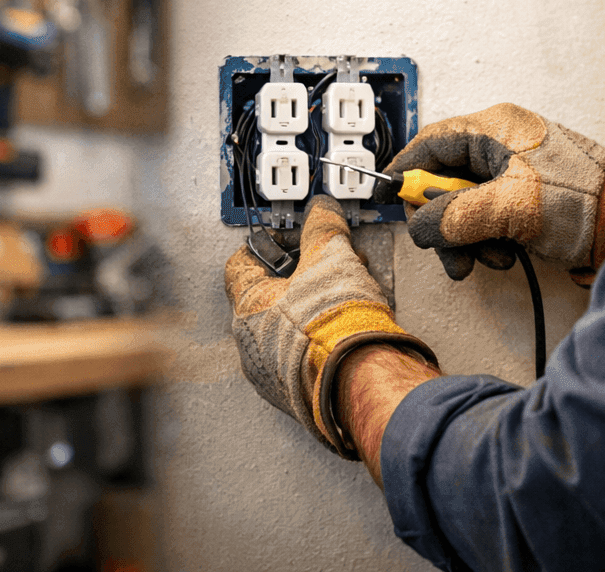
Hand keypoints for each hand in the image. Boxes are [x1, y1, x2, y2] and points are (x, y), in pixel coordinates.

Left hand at [224, 195, 437, 456]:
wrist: (364, 379)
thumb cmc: (337, 325)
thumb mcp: (331, 257)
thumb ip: (322, 228)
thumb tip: (321, 211)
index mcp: (247, 308)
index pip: (240, 263)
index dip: (268, 244)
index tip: (290, 239)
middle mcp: (251, 345)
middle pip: (269, 297)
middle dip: (301, 278)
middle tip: (328, 269)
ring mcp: (273, 373)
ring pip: (287, 329)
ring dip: (313, 310)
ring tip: (347, 299)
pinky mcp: (299, 393)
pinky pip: (304, 357)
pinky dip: (322, 341)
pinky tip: (348, 330)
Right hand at [380, 103, 604, 281]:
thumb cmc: (584, 201)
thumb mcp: (509, 208)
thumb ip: (454, 216)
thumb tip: (420, 226)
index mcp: (495, 130)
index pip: (432, 143)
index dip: (406, 172)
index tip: (388, 198)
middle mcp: (501, 146)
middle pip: (444, 180)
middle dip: (442, 221)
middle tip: (448, 248)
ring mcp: (514, 173)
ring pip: (463, 205)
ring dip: (467, 238)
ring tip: (489, 257)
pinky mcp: (525, 199)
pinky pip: (487, 218)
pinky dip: (488, 240)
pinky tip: (505, 255)